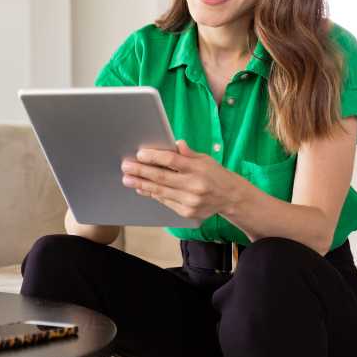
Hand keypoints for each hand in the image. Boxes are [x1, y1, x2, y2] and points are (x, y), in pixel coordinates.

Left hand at [120, 140, 242, 221]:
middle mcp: (194, 186)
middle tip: (126, 167)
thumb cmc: (215, 174)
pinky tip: (142, 188)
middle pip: (162, 177)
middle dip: (141, 171)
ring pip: (160, 191)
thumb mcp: (205, 159)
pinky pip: (165, 201)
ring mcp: (190, 201)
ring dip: (142, 184)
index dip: (154, 157)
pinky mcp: (187, 212)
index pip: (172, 161)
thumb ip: (188, 153)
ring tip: (128, 179)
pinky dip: (152, 194)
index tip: (139, 154)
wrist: (230, 197)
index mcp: (198, 169)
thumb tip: (175, 143)